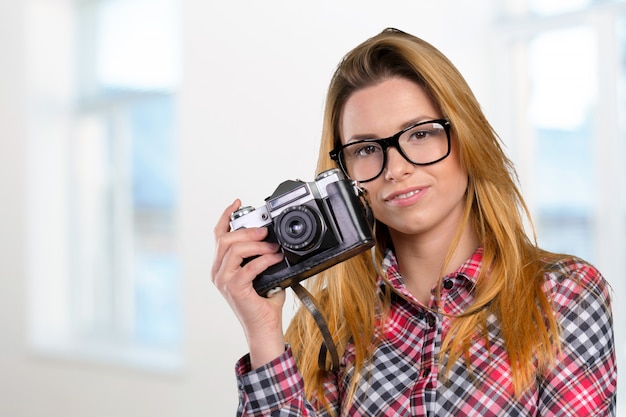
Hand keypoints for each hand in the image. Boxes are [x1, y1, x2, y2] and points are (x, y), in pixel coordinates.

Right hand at [211, 199, 286, 367]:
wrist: (264, 327)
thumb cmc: (264, 301)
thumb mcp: (262, 272)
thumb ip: (261, 255)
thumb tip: (273, 238)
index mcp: (221, 266)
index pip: (218, 236)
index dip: (226, 216)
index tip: (238, 203)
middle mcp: (218, 272)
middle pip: (225, 239)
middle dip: (247, 230)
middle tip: (265, 231)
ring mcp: (224, 281)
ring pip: (234, 250)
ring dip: (256, 244)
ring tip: (273, 247)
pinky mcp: (234, 289)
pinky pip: (249, 266)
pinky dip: (265, 259)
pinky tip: (276, 258)